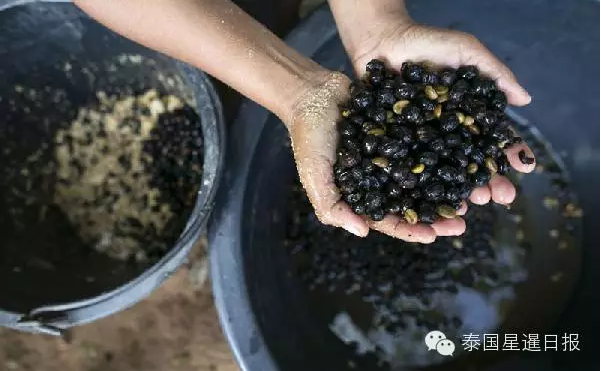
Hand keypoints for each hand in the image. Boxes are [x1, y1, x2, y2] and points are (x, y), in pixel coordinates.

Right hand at [287, 71, 465, 241]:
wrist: (313, 92)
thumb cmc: (308, 136)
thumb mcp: (314, 174)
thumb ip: (331, 205)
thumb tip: (362, 232)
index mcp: (362, 194)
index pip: (389, 220)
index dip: (411, 230)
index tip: (435, 236)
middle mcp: (382, 179)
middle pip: (414, 203)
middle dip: (438, 215)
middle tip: (462, 221)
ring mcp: (394, 156)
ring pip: (425, 177)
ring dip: (447, 187)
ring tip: (471, 194)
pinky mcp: (401, 132)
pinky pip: (425, 145)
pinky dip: (444, 153)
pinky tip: (464, 156)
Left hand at [344, 19, 535, 241]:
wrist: (382, 42)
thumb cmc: (427, 44)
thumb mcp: (466, 51)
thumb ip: (495, 73)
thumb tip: (526, 100)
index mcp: (466, 114)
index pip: (491, 138)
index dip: (507, 153)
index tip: (523, 167)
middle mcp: (445, 132)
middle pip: (469, 161)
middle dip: (488, 180)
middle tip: (501, 197)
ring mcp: (421, 140)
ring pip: (442, 171)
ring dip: (459, 190)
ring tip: (473, 203)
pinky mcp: (394, 144)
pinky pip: (409, 168)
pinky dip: (421, 185)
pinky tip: (433, 200)